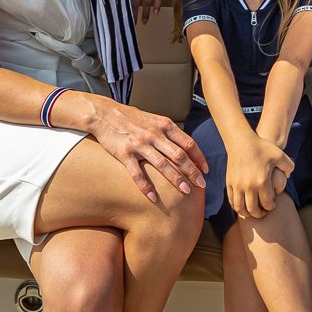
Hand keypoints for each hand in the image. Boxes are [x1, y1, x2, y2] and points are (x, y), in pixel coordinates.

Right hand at [84, 98, 207, 202]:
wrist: (105, 114)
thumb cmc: (132, 118)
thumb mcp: (154, 120)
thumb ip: (170, 132)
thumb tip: (188, 147)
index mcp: (164, 125)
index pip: (188, 143)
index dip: (199, 157)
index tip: (206, 170)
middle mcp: (154, 135)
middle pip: (179, 155)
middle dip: (193, 171)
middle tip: (202, 185)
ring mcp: (139, 144)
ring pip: (162, 165)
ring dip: (176, 179)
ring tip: (186, 191)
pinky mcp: (124, 154)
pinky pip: (137, 174)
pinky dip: (146, 187)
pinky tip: (153, 198)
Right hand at [226, 135, 294, 219]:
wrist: (241, 141)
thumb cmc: (261, 147)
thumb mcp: (279, 154)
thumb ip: (289, 165)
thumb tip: (289, 176)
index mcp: (262, 181)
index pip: (267, 203)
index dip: (270, 207)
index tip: (272, 206)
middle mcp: (249, 186)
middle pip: (253, 209)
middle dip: (259, 214)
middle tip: (263, 213)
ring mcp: (237, 185)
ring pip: (240, 208)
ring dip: (247, 213)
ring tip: (251, 211)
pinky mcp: (229, 183)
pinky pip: (231, 200)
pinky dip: (236, 206)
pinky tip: (242, 204)